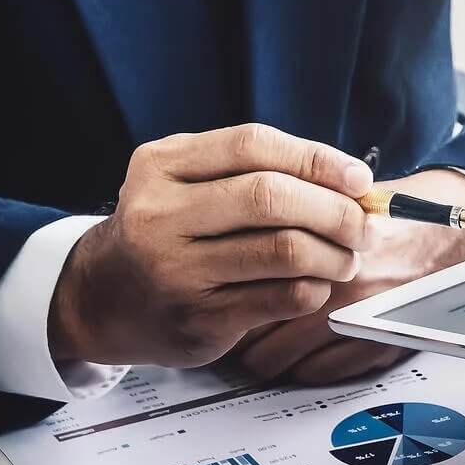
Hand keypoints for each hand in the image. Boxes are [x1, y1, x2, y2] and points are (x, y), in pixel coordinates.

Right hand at [50, 124, 370, 367]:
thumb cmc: (166, 232)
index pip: (253, 145)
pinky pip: (281, 298)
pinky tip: (316, 285)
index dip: (317, 159)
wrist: (102, 299)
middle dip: (334, 211)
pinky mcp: (198, 318)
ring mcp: (177, 270)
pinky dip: (314, 289)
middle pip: (271, 198)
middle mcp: (161, 215)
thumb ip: (252, 171)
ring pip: (284, 251)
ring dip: (333, 254)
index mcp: (162, 166)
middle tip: (362, 226)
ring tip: (346, 258)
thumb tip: (350, 182)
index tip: (358, 179)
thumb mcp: (185, 183)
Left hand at [230, 169, 464, 384]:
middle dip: (237, 330)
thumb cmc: (416, 210)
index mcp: (325, 245)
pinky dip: (305, 368)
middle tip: (227, 325)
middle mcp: (340, 289)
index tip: (216, 292)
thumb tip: (242, 225)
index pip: (248, 282)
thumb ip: (299, 213)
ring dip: (265, 355)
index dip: (225, 290)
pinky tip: (301, 355)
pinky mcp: (382, 346)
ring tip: (257, 345)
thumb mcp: (350, 197)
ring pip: (280, 359)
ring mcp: (361, 323)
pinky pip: (321, 374)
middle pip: (254, 330)